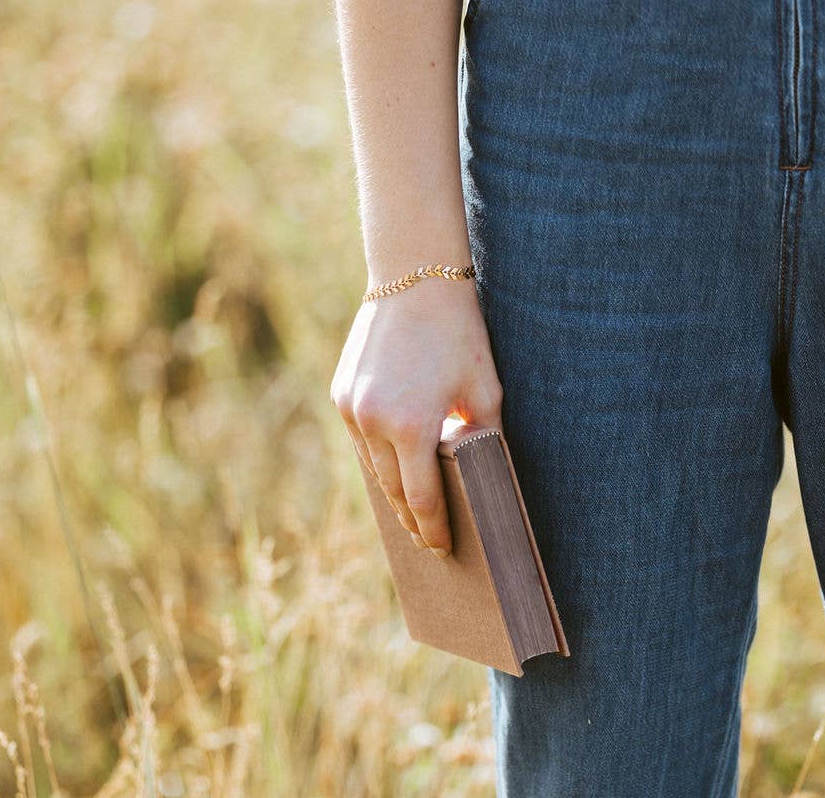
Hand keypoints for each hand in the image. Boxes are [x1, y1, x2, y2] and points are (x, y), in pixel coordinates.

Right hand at [330, 277, 503, 556]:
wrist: (414, 277)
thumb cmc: (459, 333)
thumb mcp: (484, 389)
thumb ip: (482, 437)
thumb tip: (481, 477)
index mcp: (411, 426)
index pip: (423, 498)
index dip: (434, 528)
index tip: (443, 547)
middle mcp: (372, 421)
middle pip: (393, 489)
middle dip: (412, 518)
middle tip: (428, 540)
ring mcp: (350, 407)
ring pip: (371, 467)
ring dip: (391, 491)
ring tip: (410, 512)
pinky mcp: (340, 392)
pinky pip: (360, 439)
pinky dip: (376, 458)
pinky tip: (393, 468)